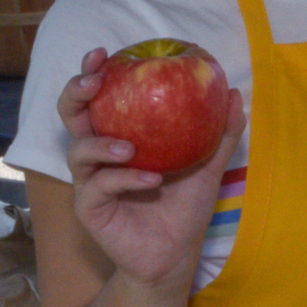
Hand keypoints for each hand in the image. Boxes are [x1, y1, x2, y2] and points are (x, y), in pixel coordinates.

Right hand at [61, 46, 246, 290]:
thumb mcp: (208, 166)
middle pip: (72, 115)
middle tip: (97, 83)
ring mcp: (90, 181)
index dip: (94, 72)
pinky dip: (124, 179)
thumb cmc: (185, 208)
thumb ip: (219, 132)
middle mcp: (98, 154)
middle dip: (76, 93)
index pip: (99, 97)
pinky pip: (99, 186)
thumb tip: (234, 93)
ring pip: (78, 151)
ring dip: (102, 143)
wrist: (176, 254)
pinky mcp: (90, 208)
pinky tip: (151, 180)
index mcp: (119, 135)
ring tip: (130, 147)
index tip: (105, 53)